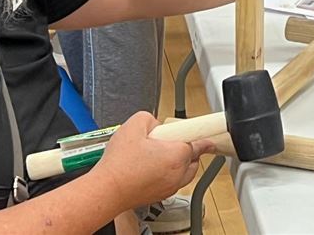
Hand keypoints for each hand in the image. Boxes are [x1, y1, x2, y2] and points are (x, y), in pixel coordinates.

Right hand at [96, 112, 214, 210]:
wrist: (106, 190)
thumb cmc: (119, 165)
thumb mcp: (134, 124)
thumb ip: (151, 118)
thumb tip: (156, 125)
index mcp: (176, 155)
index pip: (199, 143)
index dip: (202, 136)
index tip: (207, 135)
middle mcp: (177, 174)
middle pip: (193, 158)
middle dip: (186, 148)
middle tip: (170, 141)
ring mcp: (170, 187)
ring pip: (185, 172)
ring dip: (180, 163)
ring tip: (159, 155)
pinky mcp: (160, 196)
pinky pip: (173, 182)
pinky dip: (169, 174)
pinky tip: (151, 168)